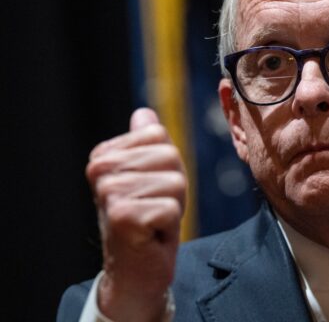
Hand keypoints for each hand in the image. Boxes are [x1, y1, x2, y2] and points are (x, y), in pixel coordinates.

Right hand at [86, 108, 185, 320]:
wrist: (136, 267)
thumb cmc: (147, 218)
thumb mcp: (152, 174)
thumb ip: (148, 143)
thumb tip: (143, 113)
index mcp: (104, 154)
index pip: (159, 135)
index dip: (168, 164)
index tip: (152, 187)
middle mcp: (100, 170)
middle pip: (170, 156)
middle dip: (174, 185)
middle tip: (155, 207)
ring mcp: (109, 192)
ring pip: (175, 182)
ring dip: (173, 205)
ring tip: (153, 220)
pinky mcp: (122, 216)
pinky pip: (172, 208)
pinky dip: (171, 225)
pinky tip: (152, 234)